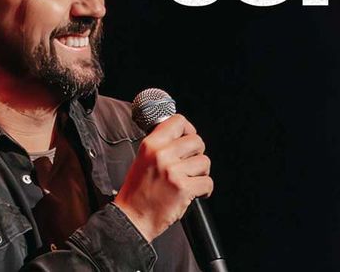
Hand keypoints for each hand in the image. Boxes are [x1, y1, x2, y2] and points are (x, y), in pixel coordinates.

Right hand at [112, 114, 212, 241]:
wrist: (131, 219)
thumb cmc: (137, 193)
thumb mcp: (142, 159)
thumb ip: (161, 146)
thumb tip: (183, 138)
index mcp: (151, 144)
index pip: (178, 121)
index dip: (188, 130)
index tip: (188, 139)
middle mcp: (162, 154)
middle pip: (197, 141)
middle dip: (197, 154)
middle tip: (190, 165)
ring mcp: (173, 171)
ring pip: (204, 161)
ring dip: (201, 173)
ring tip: (190, 181)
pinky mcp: (183, 188)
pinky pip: (207, 182)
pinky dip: (205, 190)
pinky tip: (195, 193)